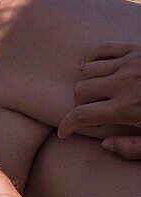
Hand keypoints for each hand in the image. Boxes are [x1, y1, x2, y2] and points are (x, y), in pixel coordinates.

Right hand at [58, 42, 140, 156]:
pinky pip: (100, 49)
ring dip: (87, 83)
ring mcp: (128, 62)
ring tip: (94, 93)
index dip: (67, 125)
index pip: (82, 116)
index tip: (64, 131)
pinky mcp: (134, 48)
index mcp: (127, 109)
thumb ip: (133, 148)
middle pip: (80, 91)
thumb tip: (105, 144)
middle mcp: (122, 83)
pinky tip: (92, 67)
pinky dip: (91, 58)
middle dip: (80, 104)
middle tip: (89, 113)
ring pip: (88, 70)